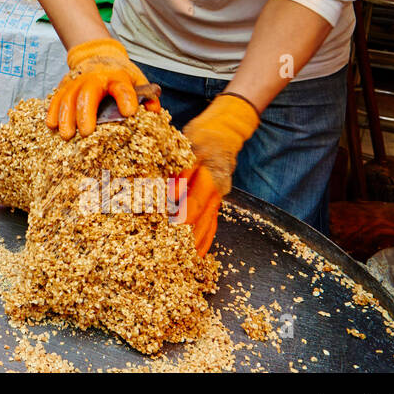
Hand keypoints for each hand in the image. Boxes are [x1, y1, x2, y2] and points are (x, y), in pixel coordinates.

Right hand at [46, 37, 159, 138]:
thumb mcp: (137, 79)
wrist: (98, 54)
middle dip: (86, 113)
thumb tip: (154, 112)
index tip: (129, 113)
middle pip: (88, 94)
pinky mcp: (64, 85)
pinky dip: (53, 111)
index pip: (122, 87)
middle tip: (86, 133)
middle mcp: (94, 77)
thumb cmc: (119, 74)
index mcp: (117, 76)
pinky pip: (56, 98)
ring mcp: (77, 81)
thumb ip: (147, 96)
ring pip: (68, 97)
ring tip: (67, 135)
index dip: (126, 99)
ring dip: (66, 116)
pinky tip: (51, 125)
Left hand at [179, 93, 259, 254]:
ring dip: (198, 243)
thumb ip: (180, 170)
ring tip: (185, 261)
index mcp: (210, 173)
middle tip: (174, 254)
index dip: (184, 215)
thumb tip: (169, 192)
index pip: (195, 199)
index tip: (172, 228)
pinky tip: (196, 253)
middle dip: (189, 237)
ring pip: (210, 223)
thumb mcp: (187, 145)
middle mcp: (218, 188)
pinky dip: (205, 239)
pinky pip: (213, 222)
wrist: (224, 132)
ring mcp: (220, 195)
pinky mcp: (217, 200)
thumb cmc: (202, 136)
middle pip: (203, 217)